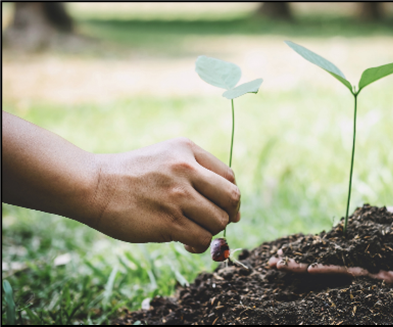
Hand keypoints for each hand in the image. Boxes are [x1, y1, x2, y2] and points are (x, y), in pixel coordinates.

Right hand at [89, 137, 239, 252]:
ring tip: (193, 231)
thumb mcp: (166, 156)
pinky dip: (198, 245)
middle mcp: (186, 169)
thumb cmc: (131, 175)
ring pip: (219, 221)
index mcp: (188, 150)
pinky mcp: (169, 221)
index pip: (229, 177)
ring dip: (210, 231)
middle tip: (213, 222)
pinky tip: (184, 242)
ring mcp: (178, 195)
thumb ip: (196, 171)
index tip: (223, 208)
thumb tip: (228, 206)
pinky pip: (202, 238)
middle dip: (228, 214)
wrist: (94, 186)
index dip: (230, 197)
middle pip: (231, 198)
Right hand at [268, 205, 392, 285]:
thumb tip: (342, 226)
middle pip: (330, 268)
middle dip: (301, 265)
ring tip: (282, 265)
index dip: (312, 252)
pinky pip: (356, 274)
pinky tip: (311, 266)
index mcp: (374, 256)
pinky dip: (331, 269)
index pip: (337, 255)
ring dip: (307, 269)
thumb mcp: (392, 217)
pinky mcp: (391, 282)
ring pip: (337, 274)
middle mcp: (373, 268)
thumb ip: (369, 222)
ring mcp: (380, 276)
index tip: (291, 250)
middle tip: (273, 264)